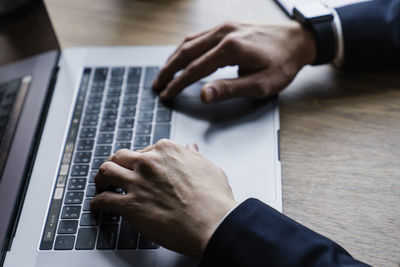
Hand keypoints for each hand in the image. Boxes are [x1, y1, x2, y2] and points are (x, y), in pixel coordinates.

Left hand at [90, 140, 236, 255]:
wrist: (213, 222)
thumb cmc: (214, 198)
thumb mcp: (208, 167)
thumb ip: (194, 156)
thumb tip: (191, 148)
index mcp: (167, 150)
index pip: (145, 150)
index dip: (140, 160)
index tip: (139, 167)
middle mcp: (149, 162)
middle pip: (121, 156)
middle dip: (116, 163)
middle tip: (114, 171)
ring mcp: (138, 182)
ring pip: (107, 171)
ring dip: (101, 178)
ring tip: (101, 184)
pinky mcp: (130, 205)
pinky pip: (104, 200)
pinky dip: (98, 202)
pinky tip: (98, 205)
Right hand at [153, 21, 315, 102]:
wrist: (299, 40)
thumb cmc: (283, 64)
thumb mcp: (260, 84)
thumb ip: (230, 89)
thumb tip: (203, 95)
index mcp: (230, 48)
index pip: (194, 69)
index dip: (178, 84)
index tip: (167, 95)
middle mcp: (224, 33)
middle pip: (186, 51)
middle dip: (169, 70)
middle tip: (157, 85)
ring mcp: (225, 26)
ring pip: (190, 41)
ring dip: (174, 57)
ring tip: (165, 73)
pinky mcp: (228, 25)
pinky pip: (200, 36)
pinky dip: (186, 48)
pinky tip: (183, 56)